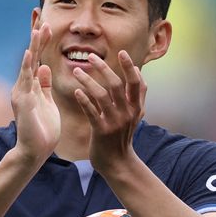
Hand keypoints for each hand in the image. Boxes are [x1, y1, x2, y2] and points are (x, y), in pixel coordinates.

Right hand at [11, 23, 59, 163]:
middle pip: (31, 54)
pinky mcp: (24, 102)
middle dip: (36, 34)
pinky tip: (32, 53)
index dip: (41, 39)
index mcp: (32, 85)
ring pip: (29, 63)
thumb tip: (44, 67)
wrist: (33, 152)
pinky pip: (26, 81)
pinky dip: (28, 66)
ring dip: (35, 45)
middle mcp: (24, 85)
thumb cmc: (42, 130)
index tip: (45, 21)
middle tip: (39, 12)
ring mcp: (22, 92)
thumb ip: (44, 85)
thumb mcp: (47, 103)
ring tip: (40, 28)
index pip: (37, 57)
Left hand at [73, 50, 145, 172]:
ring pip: (101, 95)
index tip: (122, 53)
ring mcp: (114, 122)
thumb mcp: (135, 116)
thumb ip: (137, 96)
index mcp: (136, 107)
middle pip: (116, 84)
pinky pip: (91, 111)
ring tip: (76, 70)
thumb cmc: (122, 136)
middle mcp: (127, 113)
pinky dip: (84, 100)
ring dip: (88, 80)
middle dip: (103, 68)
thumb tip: (139, 72)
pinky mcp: (101, 131)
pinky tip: (77, 91)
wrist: (118, 163)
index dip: (130, 67)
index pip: (136, 83)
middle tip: (91, 57)